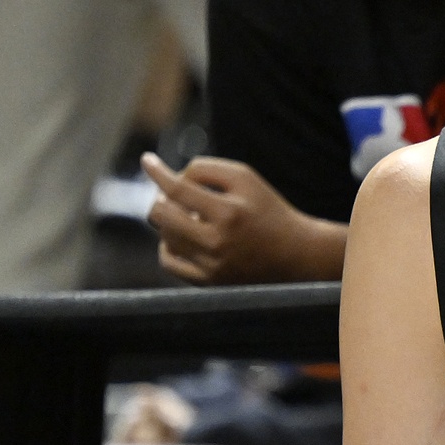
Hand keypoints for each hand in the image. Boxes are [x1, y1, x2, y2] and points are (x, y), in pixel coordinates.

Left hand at [143, 152, 345, 283]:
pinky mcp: (210, 282)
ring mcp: (213, 265)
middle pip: (162, 213)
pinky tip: (180, 238)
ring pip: (165, 236)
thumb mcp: (246, 178)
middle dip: (162, 198)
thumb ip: (206, 169)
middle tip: (174, 195)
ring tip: (190, 216)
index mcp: (229, 212)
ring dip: (169, 221)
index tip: (147, 161)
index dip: (158, 172)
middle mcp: (218, 241)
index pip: (177, 188)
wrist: (296, 254)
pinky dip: (167, 247)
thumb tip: (170, 179)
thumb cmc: (268, 210)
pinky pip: (170, 263)